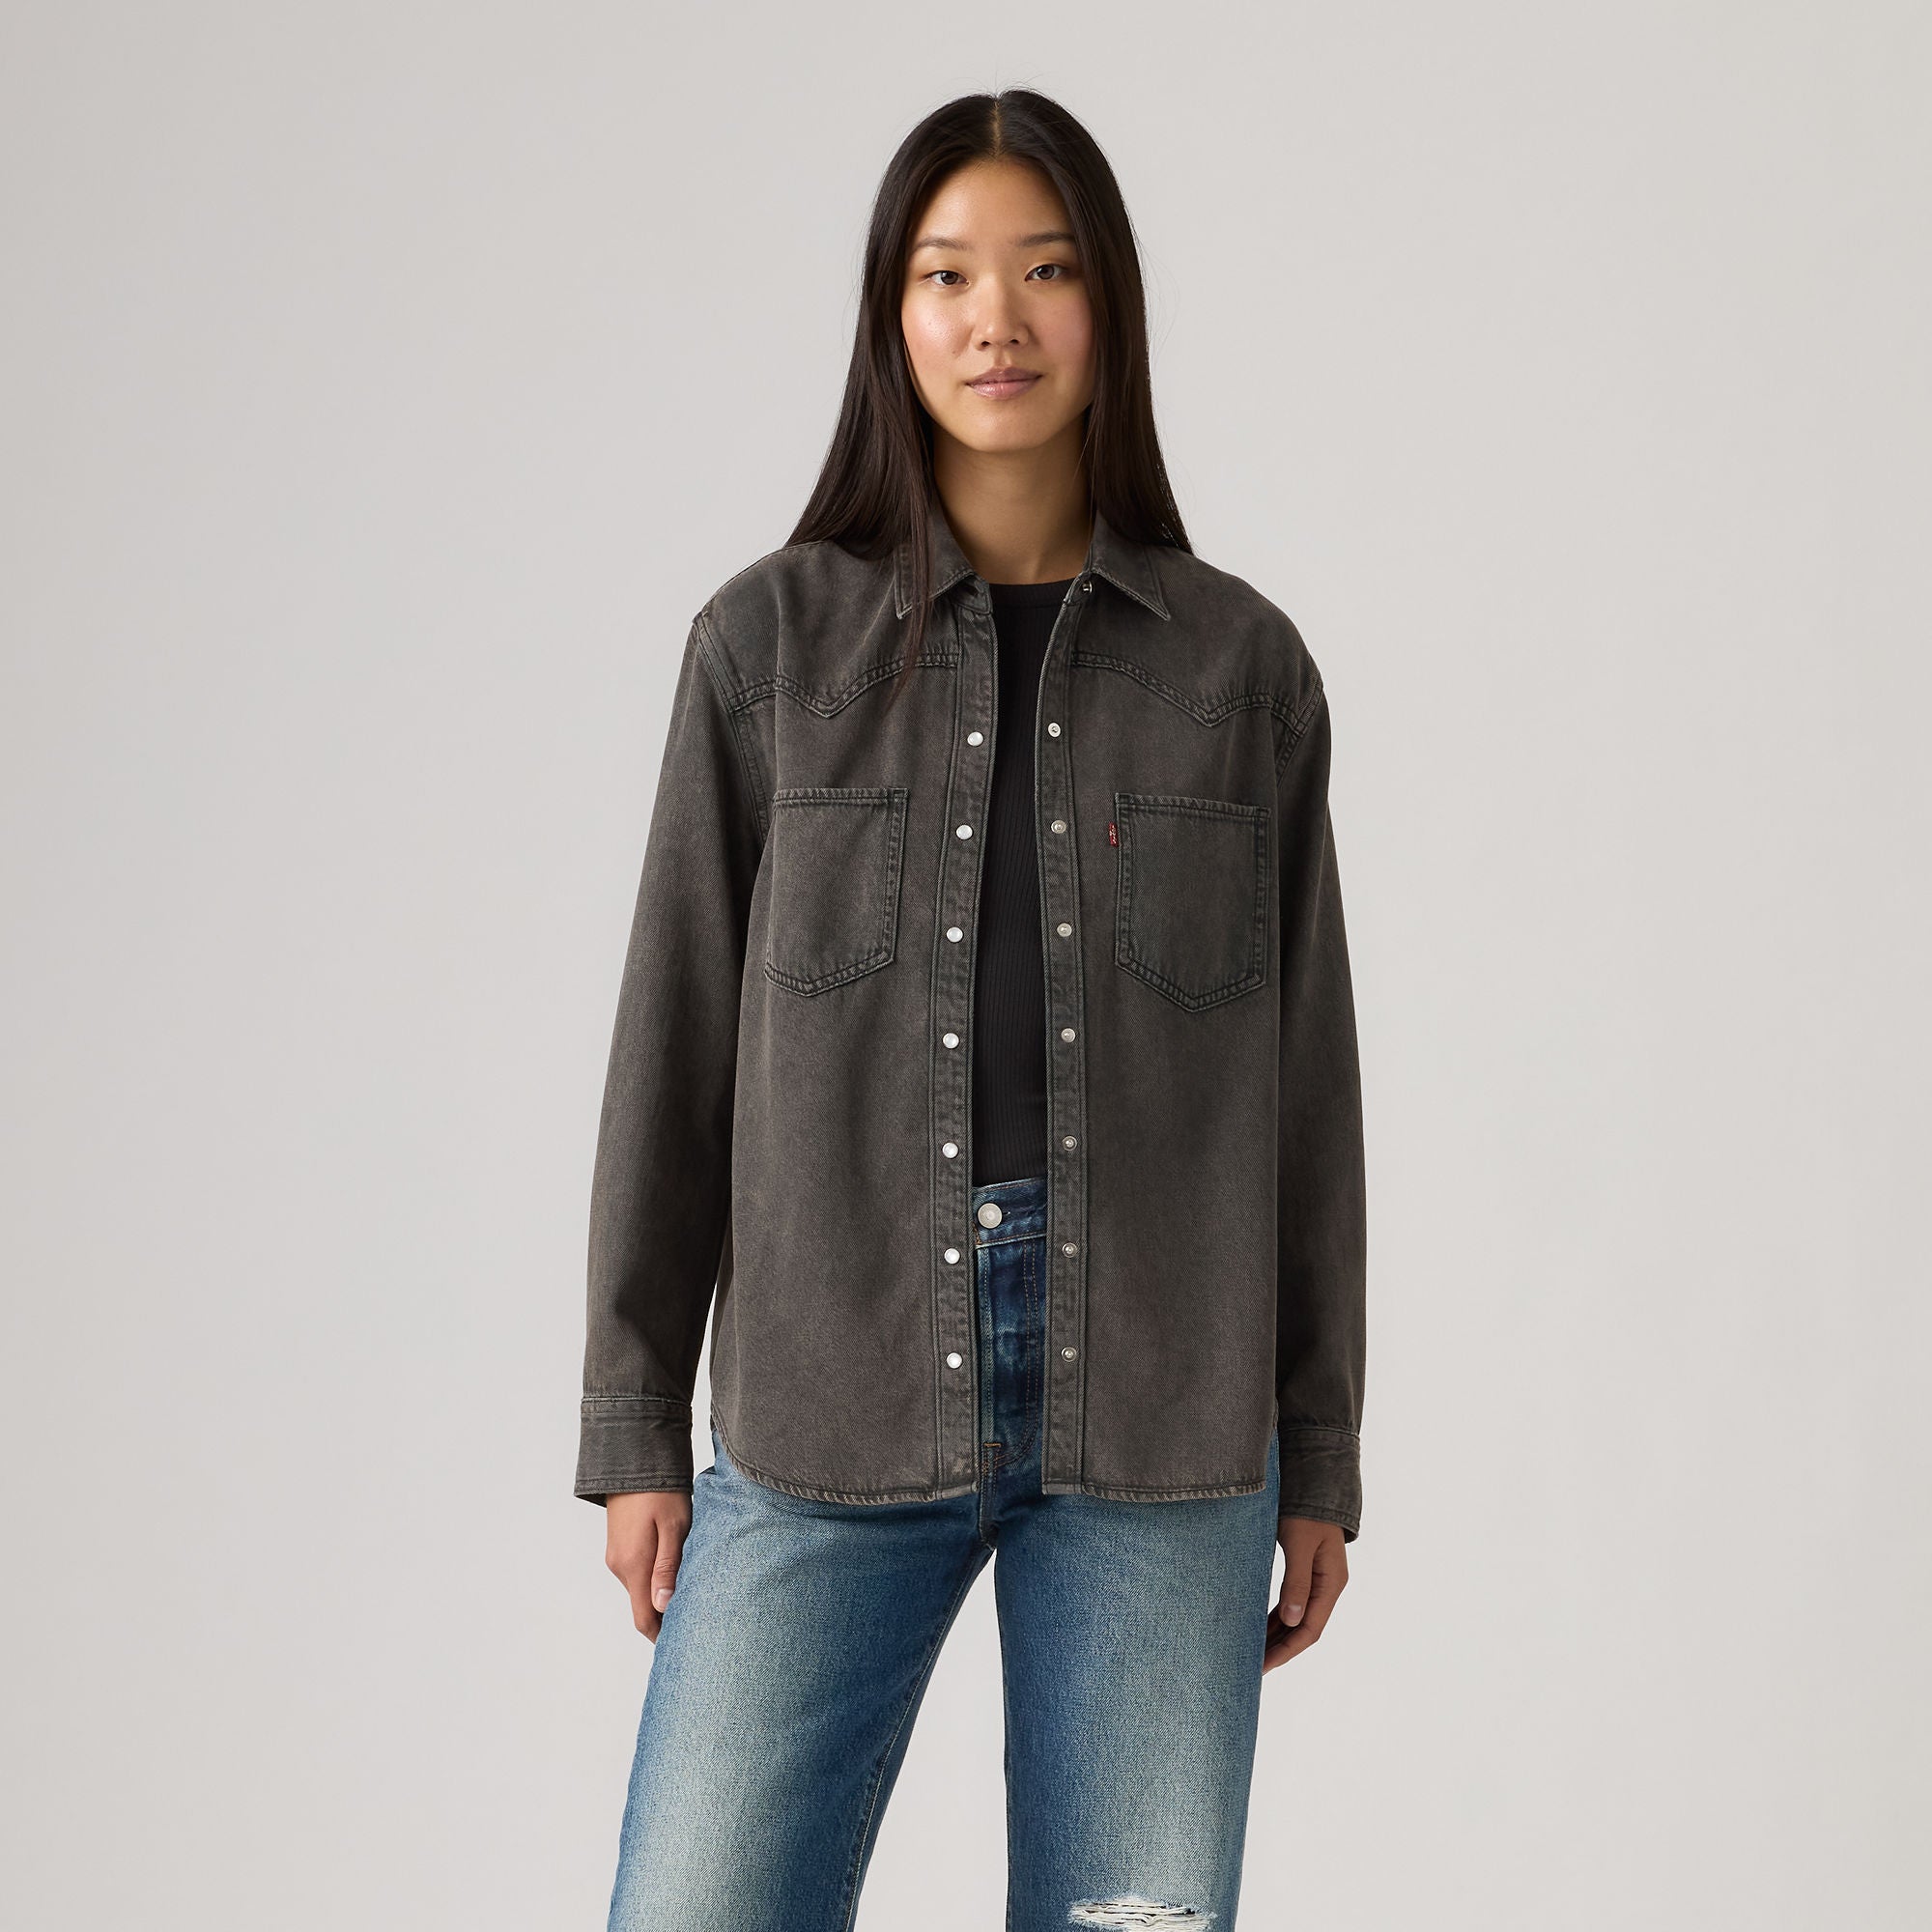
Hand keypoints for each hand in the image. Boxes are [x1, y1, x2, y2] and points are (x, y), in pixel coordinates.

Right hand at [604, 1490, 692, 1640]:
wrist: (633, 1457)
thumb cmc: (660, 1489)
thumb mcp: (673, 1525)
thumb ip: (668, 1566)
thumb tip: (663, 1606)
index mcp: (633, 1565)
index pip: (643, 1618)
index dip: (661, 1636)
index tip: (683, 1645)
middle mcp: (619, 1566)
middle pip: (642, 1606)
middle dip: (666, 1617)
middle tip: (698, 1620)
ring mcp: (617, 1556)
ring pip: (640, 1588)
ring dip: (661, 1595)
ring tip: (693, 1593)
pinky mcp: (620, 1546)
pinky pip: (637, 1572)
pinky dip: (655, 1579)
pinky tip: (676, 1570)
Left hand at [1264, 1515, 1348, 1672]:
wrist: (1315, 1484)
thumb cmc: (1306, 1512)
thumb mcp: (1299, 1545)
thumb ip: (1296, 1581)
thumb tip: (1290, 1620)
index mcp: (1331, 1583)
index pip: (1310, 1629)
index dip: (1287, 1650)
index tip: (1264, 1665)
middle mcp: (1327, 1586)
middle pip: (1304, 1628)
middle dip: (1280, 1649)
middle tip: (1253, 1666)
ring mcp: (1319, 1580)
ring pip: (1297, 1618)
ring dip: (1277, 1636)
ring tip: (1253, 1652)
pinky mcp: (1307, 1572)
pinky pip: (1292, 1603)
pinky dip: (1277, 1618)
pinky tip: (1260, 1628)